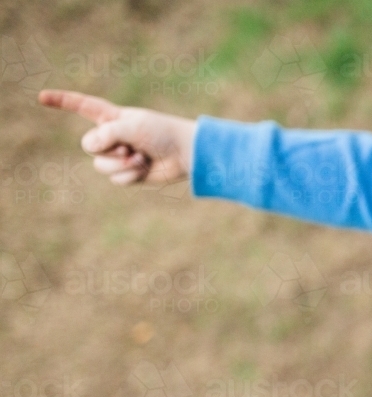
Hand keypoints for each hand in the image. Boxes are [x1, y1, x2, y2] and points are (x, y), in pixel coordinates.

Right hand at [38, 89, 195, 185]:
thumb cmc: (161, 133)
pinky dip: (130, 175)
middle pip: (88, 146)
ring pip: (101, 166)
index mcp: (112, 117)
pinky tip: (145, 168)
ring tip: (140, 157)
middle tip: (130, 146)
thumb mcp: (130, 126)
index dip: (62, 101)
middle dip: (107, 149)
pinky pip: (116, 179)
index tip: (41, 98)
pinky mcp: (128, 173)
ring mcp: (119, 155)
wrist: (185, 153)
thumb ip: (105, 133)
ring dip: (121, 164)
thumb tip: (90, 148)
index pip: (83, 106)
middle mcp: (113, 135)